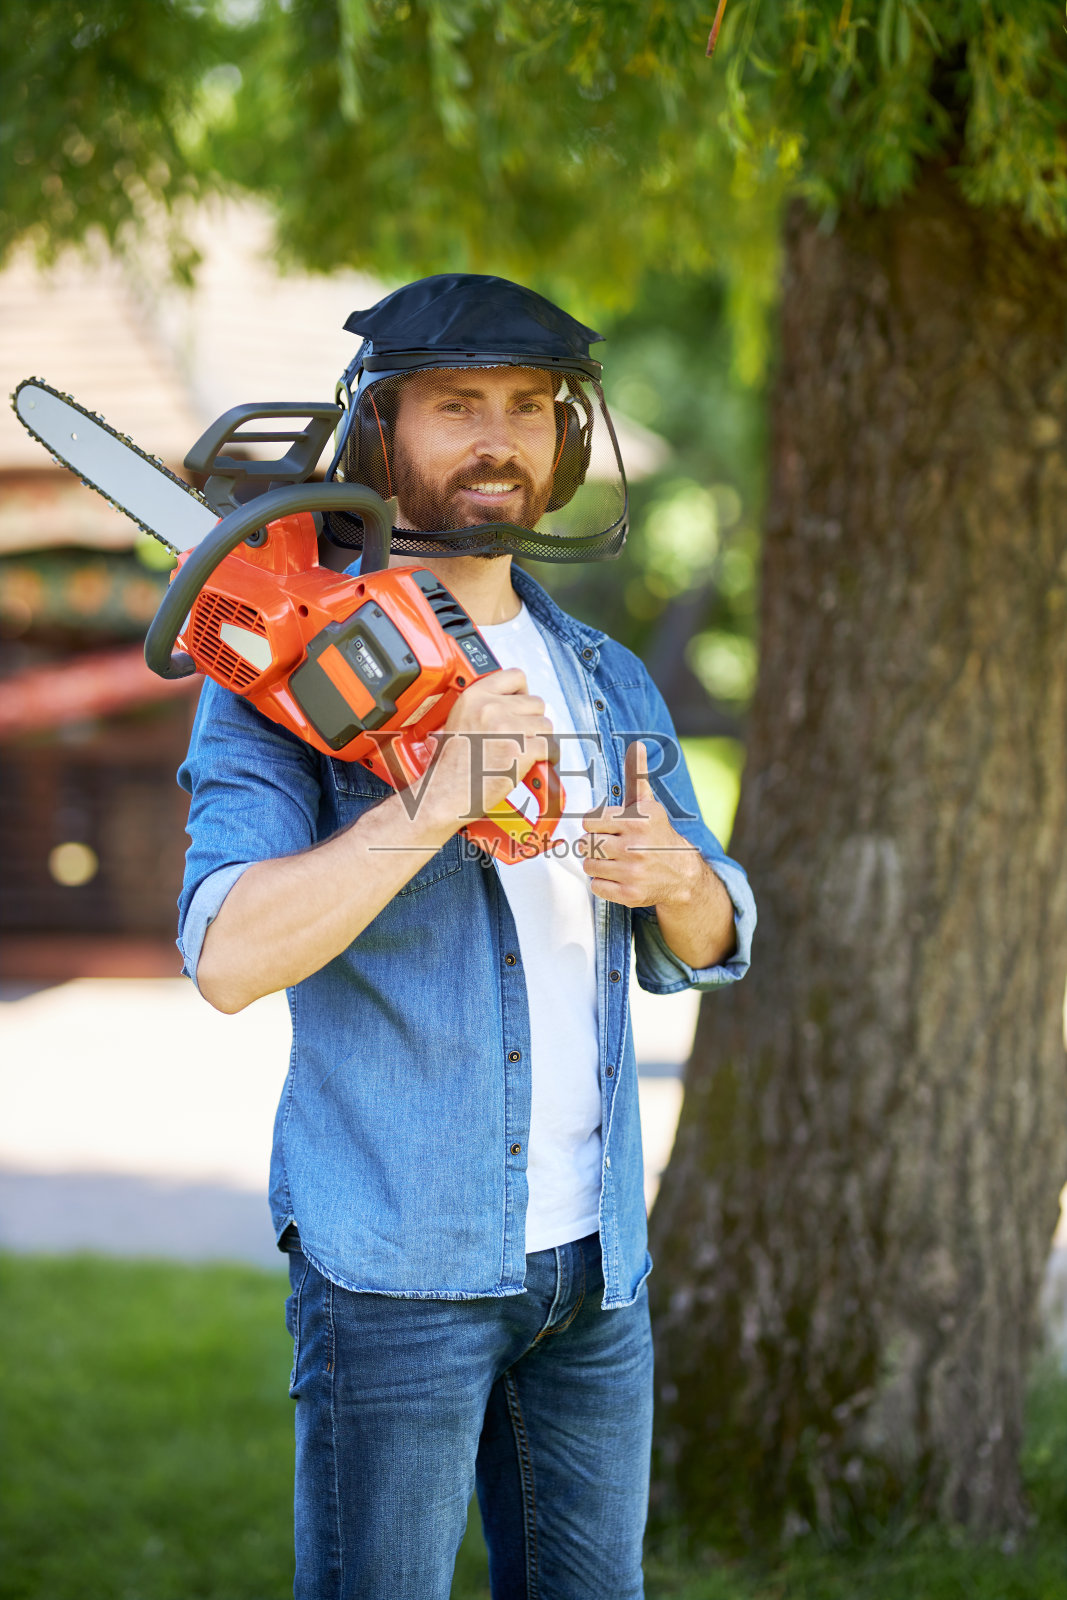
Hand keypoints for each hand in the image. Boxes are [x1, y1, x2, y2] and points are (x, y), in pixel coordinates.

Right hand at [426, 669, 555, 823]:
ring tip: (526, 751)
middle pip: (536, 702)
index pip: (516, 676)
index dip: (523, 692)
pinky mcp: (520, 750)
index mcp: (474, 697)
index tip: (522, 706)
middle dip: (532, 721)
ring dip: (540, 739)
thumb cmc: (452, 765)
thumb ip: (485, 706)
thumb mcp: (460, 720)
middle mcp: (491, 708)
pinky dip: (548, 757)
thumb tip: (516, 703)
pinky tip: (537, 762)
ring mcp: (507, 728)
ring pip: (545, 725)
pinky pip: (550, 747)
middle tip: (522, 736)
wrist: (446, 793)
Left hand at [579, 741, 702, 906]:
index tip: (606, 827)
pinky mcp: (630, 894)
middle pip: (587, 844)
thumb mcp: (648, 805)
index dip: (595, 825)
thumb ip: (636, 776)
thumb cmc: (657, 834)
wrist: (682, 874)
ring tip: (613, 860)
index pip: (589, 821)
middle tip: (609, 845)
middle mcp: (636, 846)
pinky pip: (596, 886)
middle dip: (594, 844)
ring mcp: (633, 872)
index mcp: (637, 821)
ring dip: (597, 863)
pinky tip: (617, 875)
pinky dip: (603, 882)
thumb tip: (637, 744)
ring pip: (589, 865)